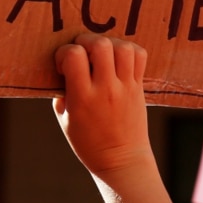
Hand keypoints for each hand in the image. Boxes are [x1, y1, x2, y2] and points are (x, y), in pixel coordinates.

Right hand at [53, 34, 153, 179]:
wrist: (121, 162)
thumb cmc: (88, 144)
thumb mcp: (65, 121)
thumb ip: (63, 94)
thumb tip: (63, 71)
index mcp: (82, 98)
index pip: (73, 56)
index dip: (64, 53)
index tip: (63, 65)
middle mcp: (106, 89)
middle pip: (100, 44)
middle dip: (86, 41)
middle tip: (82, 54)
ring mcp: (125, 87)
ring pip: (122, 47)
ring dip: (109, 44)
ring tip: (102, 55)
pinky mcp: (139, 88)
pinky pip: (139, 56)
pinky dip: (129, 51)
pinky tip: (118, 60)